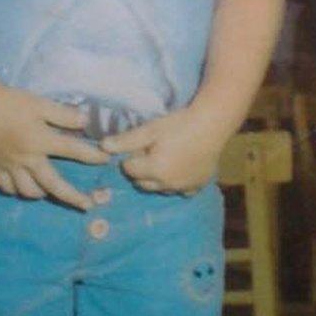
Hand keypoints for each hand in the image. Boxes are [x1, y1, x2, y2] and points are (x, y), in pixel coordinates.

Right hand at [0, 87, 107, 209]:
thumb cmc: (11, 102)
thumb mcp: (40, 103)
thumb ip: (64, 114)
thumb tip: (86, 122)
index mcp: (41, 141)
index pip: (73, 150)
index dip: (92, 156)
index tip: (106, 160)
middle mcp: (28, 158)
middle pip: (54, 184)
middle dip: (73, 197)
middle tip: (88, 205)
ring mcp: (11, 166)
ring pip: (29, 190)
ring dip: (43, 193)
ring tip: (51, 192)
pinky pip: (7, 187)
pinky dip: (16, 190)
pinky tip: (22, 187)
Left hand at [99, 107, 223, 193]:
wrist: (212, 125)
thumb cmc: (179, 124)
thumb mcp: (150, 129)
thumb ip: (126, 141)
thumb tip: (102, 147)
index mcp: (153, 171)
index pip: (129, 170)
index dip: (130, 157)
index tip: (139, 145)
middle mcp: (167, 185)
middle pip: (142, 182)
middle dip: (140, 170)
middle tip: (150, 150)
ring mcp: (183, 187)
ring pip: (160, 188)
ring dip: (157, 178)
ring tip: (166, 157)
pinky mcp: (198, 186)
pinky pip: (181, 190)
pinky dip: (176, 183)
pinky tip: (180, 168)